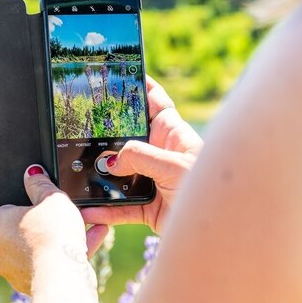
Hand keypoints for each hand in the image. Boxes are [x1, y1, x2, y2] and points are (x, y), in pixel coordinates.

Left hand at [0, 165, 107, 294]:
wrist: (62, 277)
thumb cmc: (52, 235)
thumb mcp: (51, 198)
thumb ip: (41, 183)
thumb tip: (33, 173)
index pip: (12, 208)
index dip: (34, 203)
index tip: (51, 202)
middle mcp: (0, 249)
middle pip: (29, 228)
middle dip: (52, 221)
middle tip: (71, 212)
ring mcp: (15, 269)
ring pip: (44, 246)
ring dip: (66, 235)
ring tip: (90, 222)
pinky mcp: (34, 284)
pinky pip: (53, 262)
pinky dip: (71, 251)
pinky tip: (94, 236)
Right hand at [80, 76, 203, 234]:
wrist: (224, 229)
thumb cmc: (211, 190)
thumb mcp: (174, 165)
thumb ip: (139, 157)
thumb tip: (109, 162)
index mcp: (173, 134)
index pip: (154, 102)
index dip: (140, 87)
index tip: (119, 74)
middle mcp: (161, 154)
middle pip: (128, 138)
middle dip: (106, 134)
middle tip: (80, 126)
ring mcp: (154, 180)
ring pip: (120, 174)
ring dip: (100, 177)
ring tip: (78, 173)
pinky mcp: (149, 206)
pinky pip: (121, 206)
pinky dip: (105, 209)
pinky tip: (89, 210)